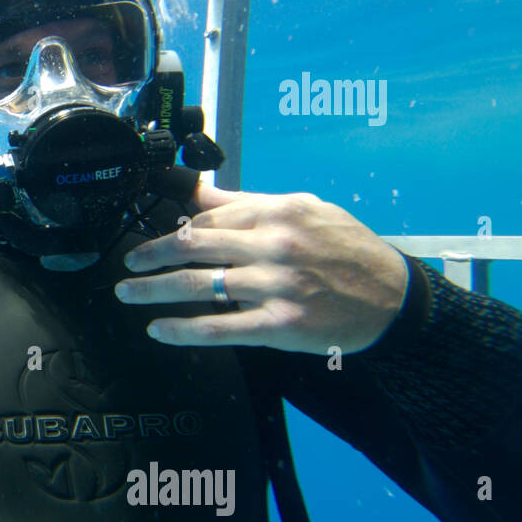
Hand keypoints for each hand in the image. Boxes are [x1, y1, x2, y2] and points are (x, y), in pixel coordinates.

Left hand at [113, 179, 409, 354]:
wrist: (393, 297)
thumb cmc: (345, 249)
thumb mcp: (303, 209)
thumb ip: (247, 204)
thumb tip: (197, 191)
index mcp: (276, 212)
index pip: (207, 219)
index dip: (173, 230)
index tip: (152, 240)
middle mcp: (273, 245)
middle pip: (192, 246)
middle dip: (150, 256)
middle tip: (128, 265)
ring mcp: (276, 286)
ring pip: (199, 285)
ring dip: (154, 290)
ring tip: (129, 294)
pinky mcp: (280, 325)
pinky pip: (219, 328)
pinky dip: (183, 330)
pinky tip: (158, 330)